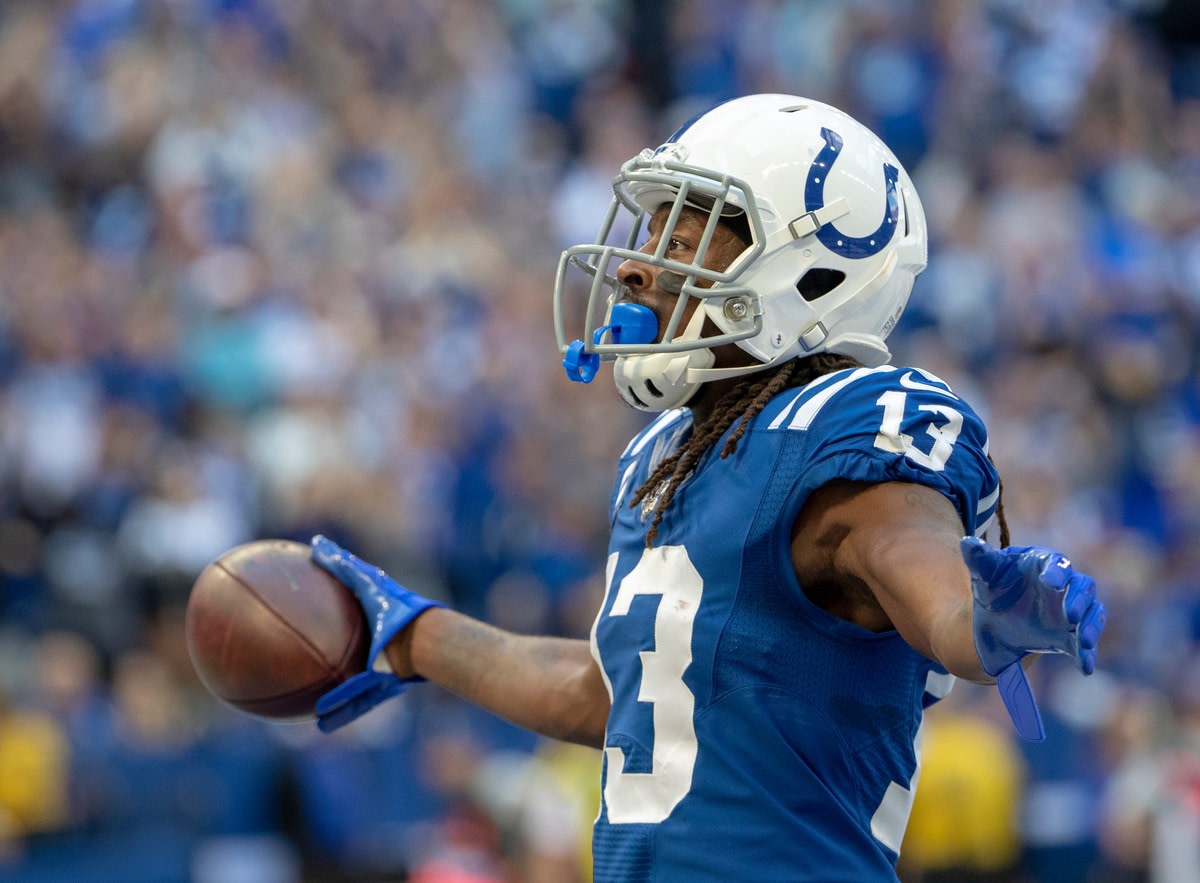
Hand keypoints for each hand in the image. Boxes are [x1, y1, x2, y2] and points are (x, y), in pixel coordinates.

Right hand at [310, 535, 444, 732]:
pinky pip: (359, 705)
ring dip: (333, 702)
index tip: (302, 627)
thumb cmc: (395, 607)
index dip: (323, 627)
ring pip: (349, 691)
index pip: (338, 625)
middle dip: (327, 670)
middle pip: (342, 662)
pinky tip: (322, 724)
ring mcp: (375, 671)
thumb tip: (317, 543)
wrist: (421, 639)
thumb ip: (340, 564)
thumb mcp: (365, 583)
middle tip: (301, 675)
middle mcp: (369, 650)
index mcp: (364, 626)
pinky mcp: (382, 689)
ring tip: (310, 711)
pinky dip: (342, 714)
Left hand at [961, 537, 1106, 741]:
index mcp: (1044, 564)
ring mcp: (1071, 611)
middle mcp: (1064, 586)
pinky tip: (1085, 667)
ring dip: (1091, 627)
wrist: (994, 620)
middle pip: (1083, 587)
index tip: (1051, 582)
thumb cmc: (993, 587)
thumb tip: (967, 542)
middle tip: (1071, 614)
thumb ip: (979, 559)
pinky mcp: (1070, 635)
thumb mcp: (984, 574)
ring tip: (1086, 642)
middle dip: (1080, 600)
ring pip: (1092, 614)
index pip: (1057, 563)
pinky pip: (1084, 644)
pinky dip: (1087, 655)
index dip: (1057, 571)